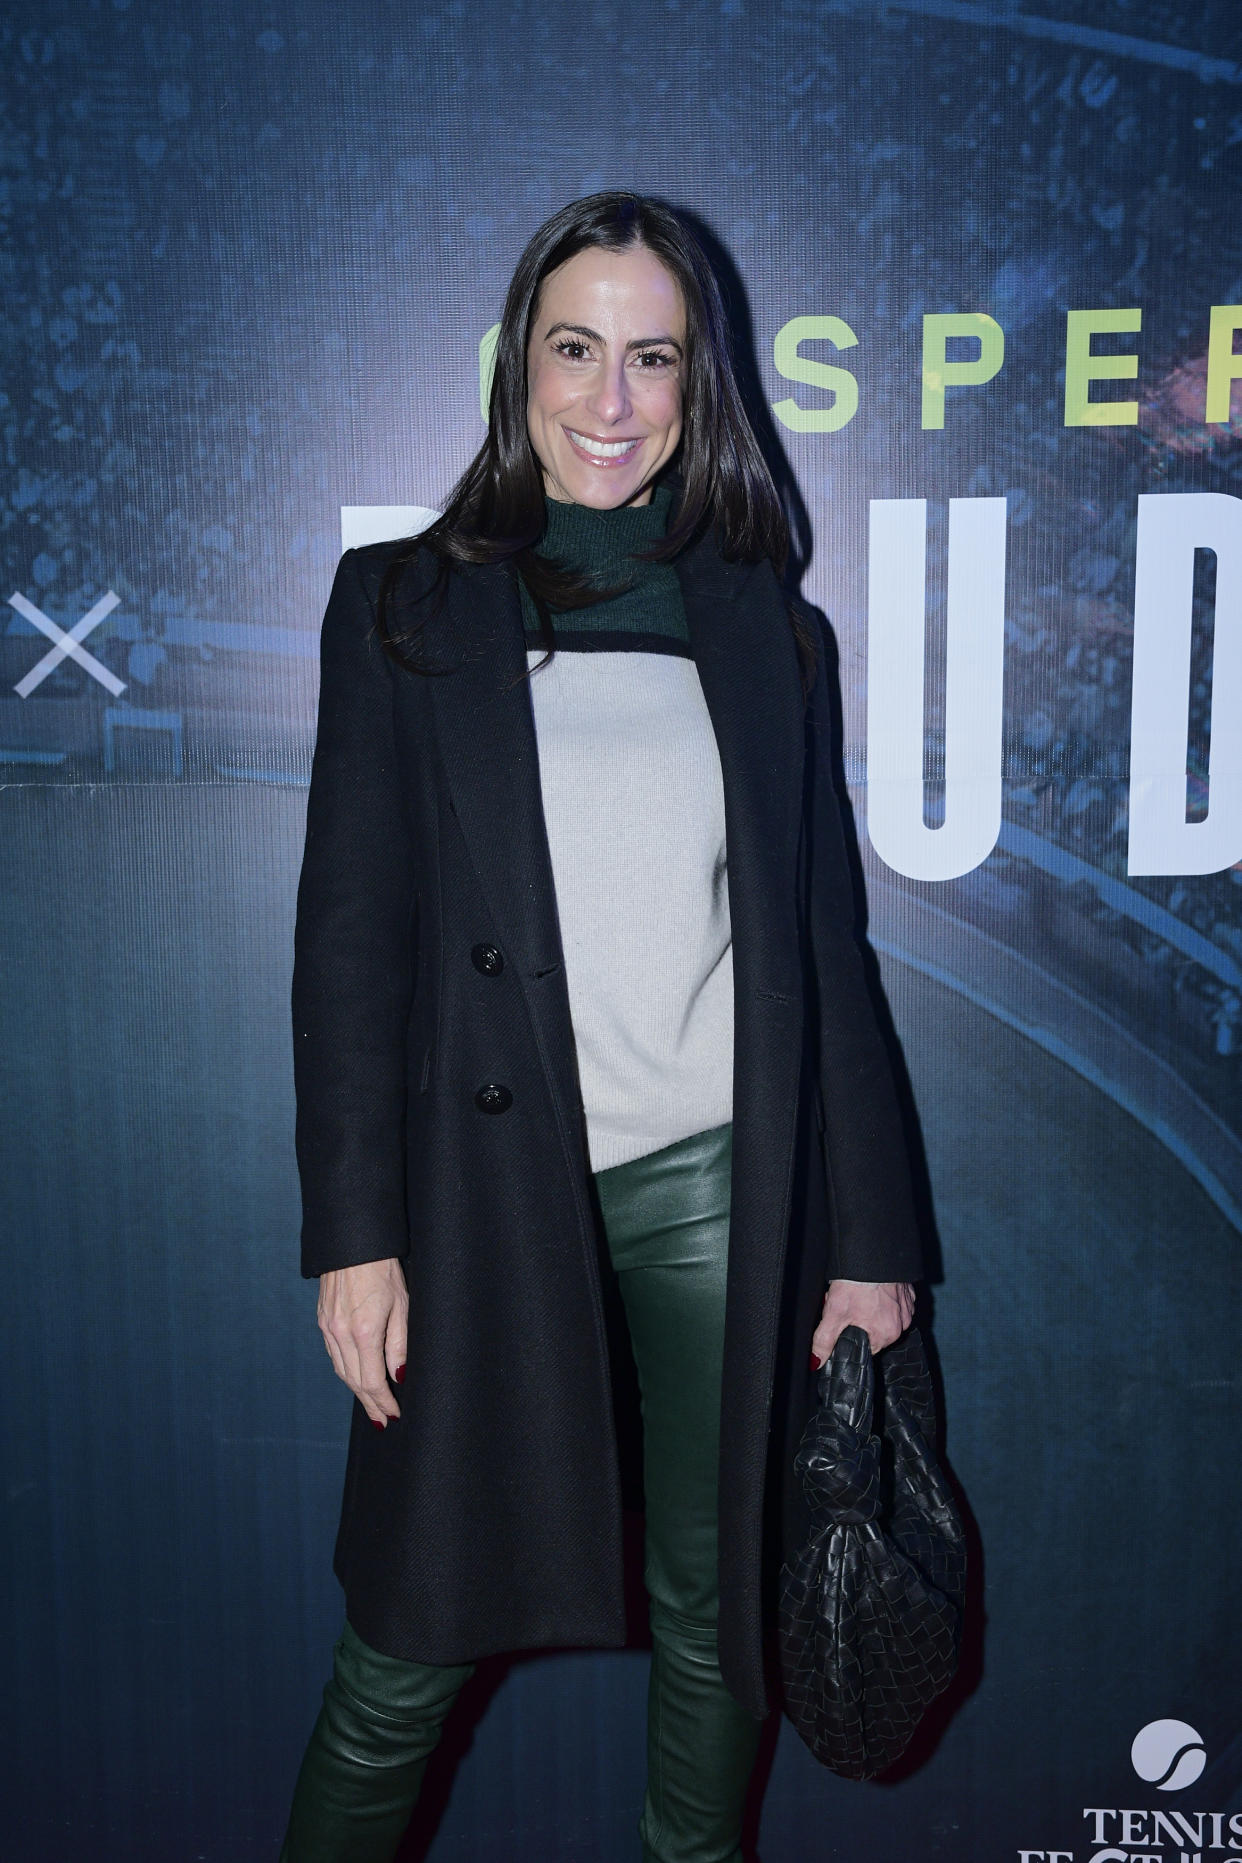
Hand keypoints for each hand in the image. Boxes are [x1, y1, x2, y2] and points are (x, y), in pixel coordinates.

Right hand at [317, 1258, 408, 1426]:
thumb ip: (399, 1345)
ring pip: (341, 1371)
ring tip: (371, 1405)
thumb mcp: (402, 1305)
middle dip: (370, 1404)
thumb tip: (398, 1377)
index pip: (372, 1382)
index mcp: (363, 1332)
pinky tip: (355, 1377)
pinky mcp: (322, 1321)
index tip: (394, 1415)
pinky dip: (346, 1371)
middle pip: (354, 1382)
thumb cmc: (384, 1270)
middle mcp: (340, 1334)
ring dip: (356, 1391)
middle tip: (382, 1421)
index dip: (383, 1402)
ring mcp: (327, 1328)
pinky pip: (333, 1355)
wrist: (353, 1244)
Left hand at [810, 1278, 914, 1368]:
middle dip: (859, 1322)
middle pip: (874, 1331)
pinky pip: (894, 1303)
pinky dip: (883, 1299)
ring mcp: (907, 1308)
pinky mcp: (908, 1293)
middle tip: (847, 1306)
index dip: (850, 1336)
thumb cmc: (856, 1283)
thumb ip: (824, 1340)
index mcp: (885, 1334)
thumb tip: (817, 1361)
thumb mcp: (834, 1313)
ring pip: (884, 1317)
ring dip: (871, 1310)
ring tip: (858, 1296)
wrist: (871, 1252)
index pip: (866, 1347)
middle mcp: (901, 1324)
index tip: (844, 1324)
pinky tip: (870, 1289)